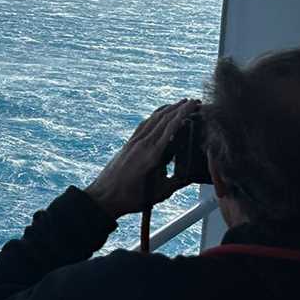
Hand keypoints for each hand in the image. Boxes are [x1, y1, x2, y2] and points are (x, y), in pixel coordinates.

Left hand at [85, 99, 200, 219]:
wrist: (104, 197)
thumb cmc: (131, 197)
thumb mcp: (161, 193)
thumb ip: (178, 182)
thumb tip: (193, 175)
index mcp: (152, 154)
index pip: (171, 127)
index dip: (184, 113)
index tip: (194, 104)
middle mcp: (142, 144)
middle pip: (163, 119)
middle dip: (179, 108)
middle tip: (193, 101)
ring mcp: (134, 142)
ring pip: (152, 119)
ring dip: (167, 110)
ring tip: (179, 104)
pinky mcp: (128, 144)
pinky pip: (143, 125)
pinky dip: (154, 117)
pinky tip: (159, 115)